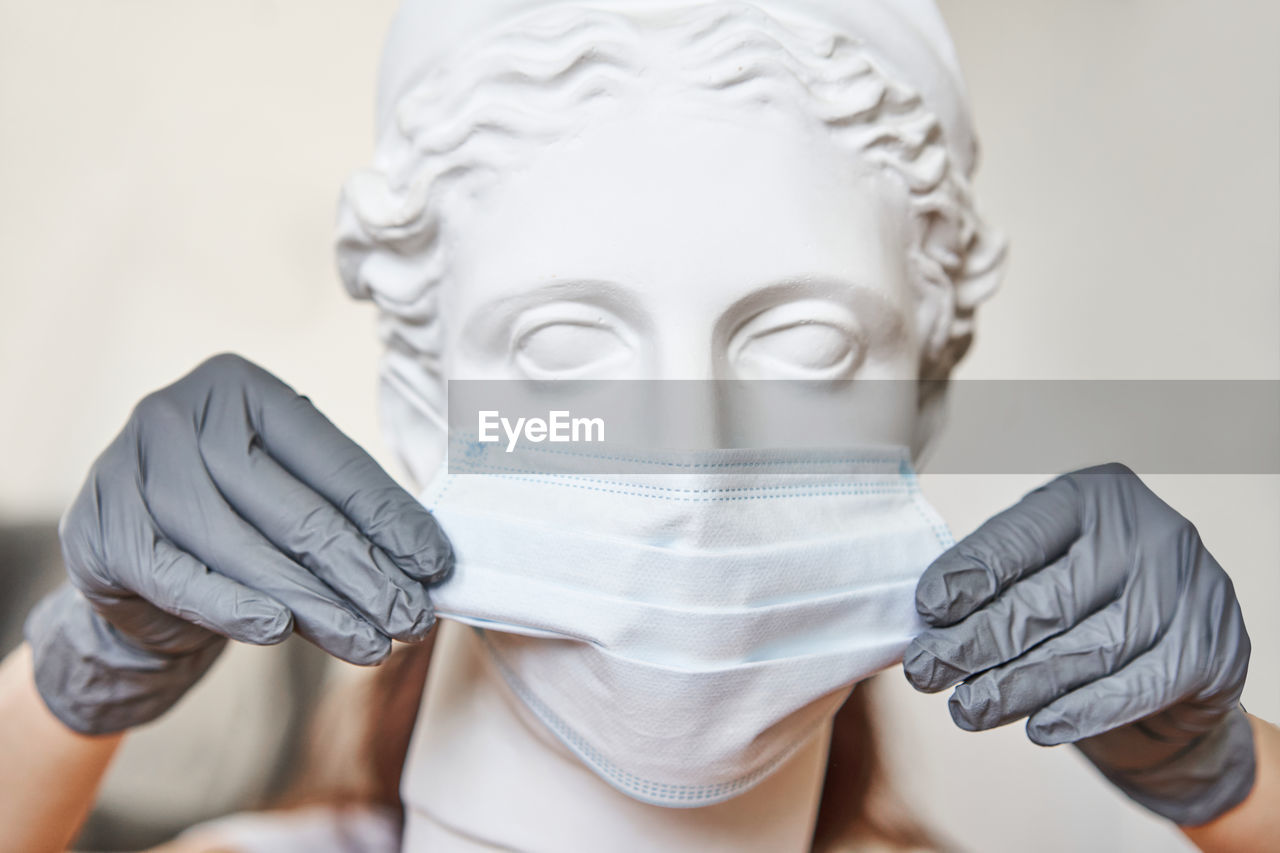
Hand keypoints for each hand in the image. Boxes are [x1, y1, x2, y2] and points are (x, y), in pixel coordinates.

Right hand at [25, 353, 452, 733]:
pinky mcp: (99, 530)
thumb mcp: (292, 491)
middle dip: (361, 572)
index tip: (436, 567)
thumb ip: (349, 512)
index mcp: (240, 386)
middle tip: (410, 620)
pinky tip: (279, 630)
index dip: (390, 519)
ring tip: (367, 642)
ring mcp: (127, 468)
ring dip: (312, 604)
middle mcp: (177, 414)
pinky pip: (178, 576)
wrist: (136, 559)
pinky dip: (231, 607)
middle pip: (290, 508)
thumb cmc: (237, 515)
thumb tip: (428, 562)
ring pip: (241, 547)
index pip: (332, 461)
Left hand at [903, 463, 1253, 825]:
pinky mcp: (1208, 649)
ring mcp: (1185, 590)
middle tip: (928, 671)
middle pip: (1047, 599)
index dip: (969, 575)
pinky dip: (1080, 711)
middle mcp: (1147, 533)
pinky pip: (1132, 688)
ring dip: (1015, 686)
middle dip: (977, 641)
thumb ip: (997, 579)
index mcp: (1094, 497)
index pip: (1020, 537)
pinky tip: (1038, 727)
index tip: (927, 610)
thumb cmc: (1092, 598)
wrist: (1181, 651)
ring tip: (968, 708)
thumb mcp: (1046, 563)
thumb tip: (931, 621)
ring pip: (1083, 650)